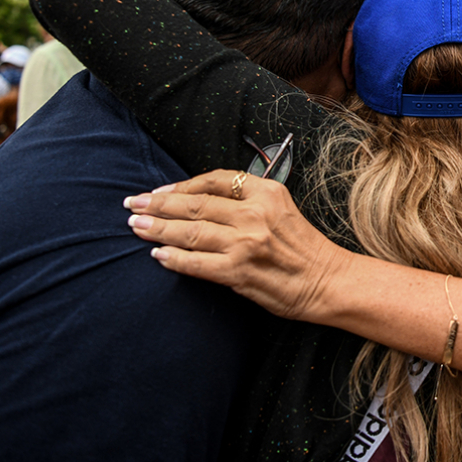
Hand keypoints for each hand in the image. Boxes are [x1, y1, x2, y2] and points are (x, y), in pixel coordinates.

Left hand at [123, 169, 354, 320]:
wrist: (329, 281)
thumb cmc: (304, 248)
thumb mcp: (281, 209)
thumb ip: (248, 202)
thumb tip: (200, 202)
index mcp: (267, 192)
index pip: (215, 180)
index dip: (182, 184)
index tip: (160, 190)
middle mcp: (255, 214)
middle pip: (195, 203)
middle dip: (158, 203)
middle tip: (132, 204)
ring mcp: (246, 243)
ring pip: (190, 231)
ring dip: (157, 229)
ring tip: (136, 226)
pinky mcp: (239, 272)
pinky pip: (196, 263)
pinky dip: (173, 259)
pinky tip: (157, 255)